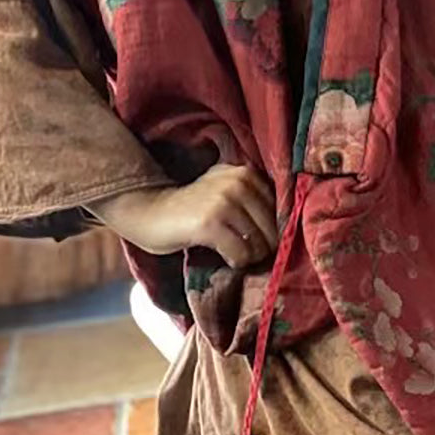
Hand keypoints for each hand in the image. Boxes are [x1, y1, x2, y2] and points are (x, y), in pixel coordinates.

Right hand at [87, 164, 277, 267]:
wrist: (150, 210)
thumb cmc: (191, 207)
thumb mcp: (223, 189)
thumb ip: (251, 197)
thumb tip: (285, 226)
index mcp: (246, 172)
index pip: (279, 209)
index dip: (272, 230)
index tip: (258, 240)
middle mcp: (238, 181)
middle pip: (271, 228)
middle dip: (262, 247)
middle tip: (246, 254)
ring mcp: (224, 201)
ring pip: (258, 243)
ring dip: (249, 257)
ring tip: (234, 255)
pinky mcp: (210, 223)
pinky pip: (240, 254)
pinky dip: (236, 263)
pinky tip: (225, 259)